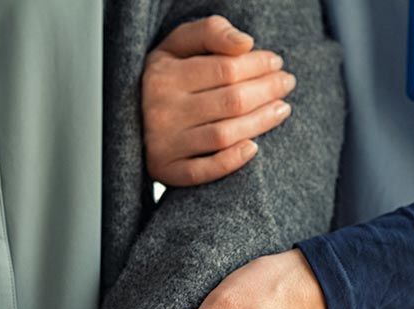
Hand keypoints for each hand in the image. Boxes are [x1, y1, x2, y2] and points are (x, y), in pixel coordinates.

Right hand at [142, 15, 294, 185]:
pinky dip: (231, 161)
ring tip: (281, 109)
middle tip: (286, 84)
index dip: (258, 64)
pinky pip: (203, 171)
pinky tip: (253, 148)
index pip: (225, 68)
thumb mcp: (177, 44)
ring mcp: (163, 145)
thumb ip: (210, 31)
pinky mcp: (165, 171)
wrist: (127, 118)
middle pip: (230, 101)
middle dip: (267, 90)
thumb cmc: (162, 78)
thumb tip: (245, 44)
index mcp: (163, 75)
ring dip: (260, 123)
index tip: (276, 62)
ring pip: (223, 135)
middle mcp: (161, 111)